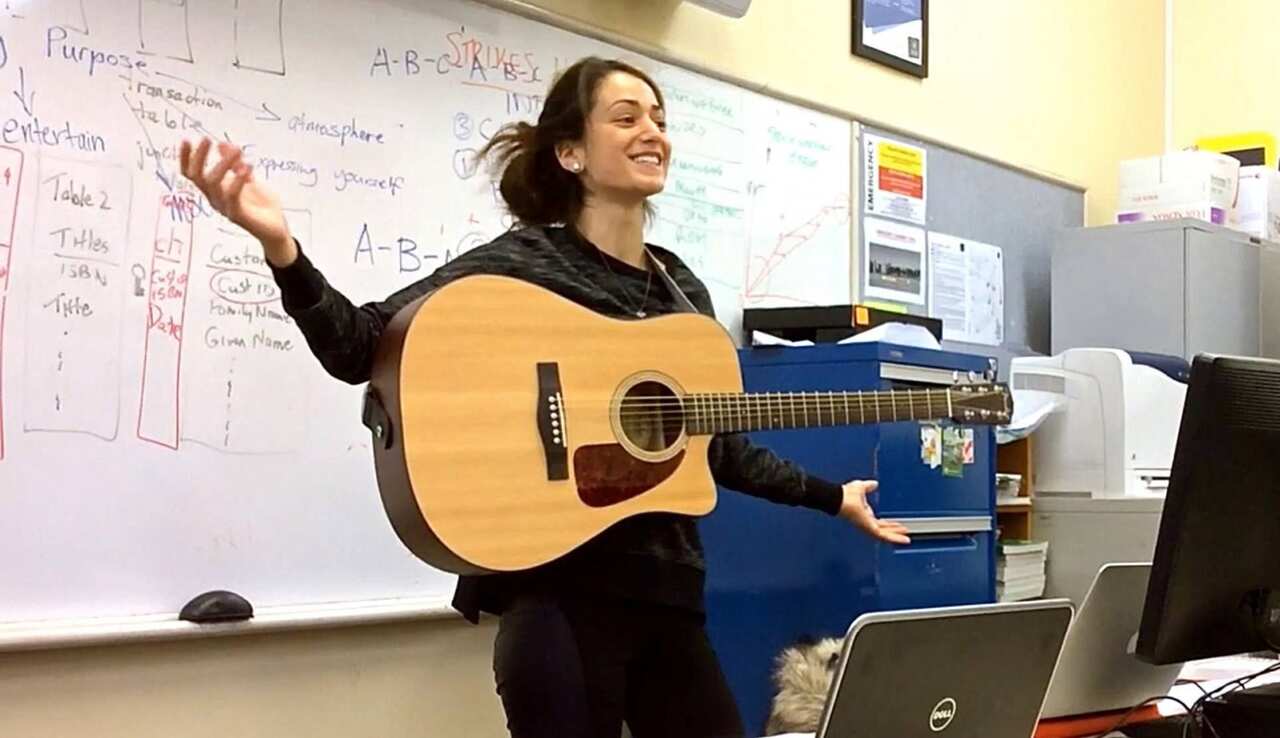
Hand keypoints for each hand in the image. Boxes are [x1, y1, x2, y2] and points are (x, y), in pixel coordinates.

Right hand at [179, 137, 295, 266]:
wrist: (277, 228)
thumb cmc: (260, 204)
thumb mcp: (247, 178)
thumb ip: (235, 163)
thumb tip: (221, 143)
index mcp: (214, 190)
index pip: (192, 174)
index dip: (186, 158)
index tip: (187, 140)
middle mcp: (214, 199)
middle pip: (197, 177)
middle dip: (199, 157)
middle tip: (207, 139)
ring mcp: (224, 207)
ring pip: (213, 183)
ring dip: (223, 164)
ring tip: (237, 150)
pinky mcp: (237, 215)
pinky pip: (232, 195)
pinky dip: (238, 179)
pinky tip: (248, 166)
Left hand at [838, 480, 910, 544]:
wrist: (839, 498)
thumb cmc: (845, 494)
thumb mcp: (861, 487)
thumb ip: (868, 486)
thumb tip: (874, 483)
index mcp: (864, 514)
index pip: (879, 522)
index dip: (889, 523)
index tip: (897, 524)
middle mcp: (866, 522)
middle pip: (883, 530)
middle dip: (894, 532)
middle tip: (905, 533)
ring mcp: (867, 526)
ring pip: (884, 536)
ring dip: (896, 537)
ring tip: (906, 540)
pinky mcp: (869, 529)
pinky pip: (884, 536)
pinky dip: (894, 538)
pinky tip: (903, 539)